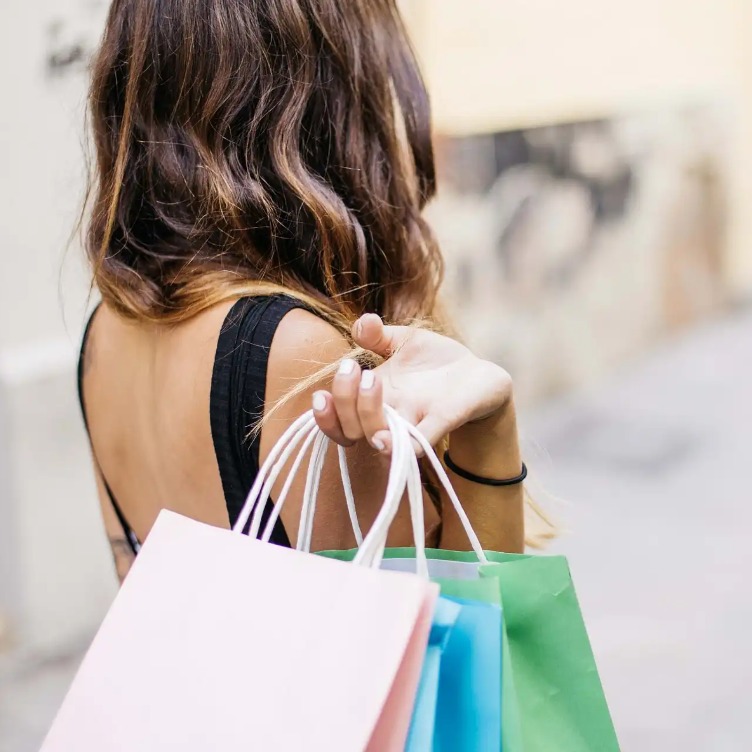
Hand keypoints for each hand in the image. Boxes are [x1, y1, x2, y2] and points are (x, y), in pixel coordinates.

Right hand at [311, 314, 512, 452]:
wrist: (479, 375)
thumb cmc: (435, 362)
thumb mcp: (405, 341)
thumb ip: (378, 335)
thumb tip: (362, 323)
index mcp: (373, 398)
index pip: (338, 419)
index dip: (324, 416)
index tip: (322, 395)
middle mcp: (389, 415)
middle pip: (351, 427)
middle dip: (345, 400)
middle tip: (355, 368)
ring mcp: (414, 421)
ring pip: (379, 437)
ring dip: (366, 414)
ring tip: (371, 381)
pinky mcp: (442, 422)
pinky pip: (419, 443)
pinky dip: (403, 445)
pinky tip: (389, 439)